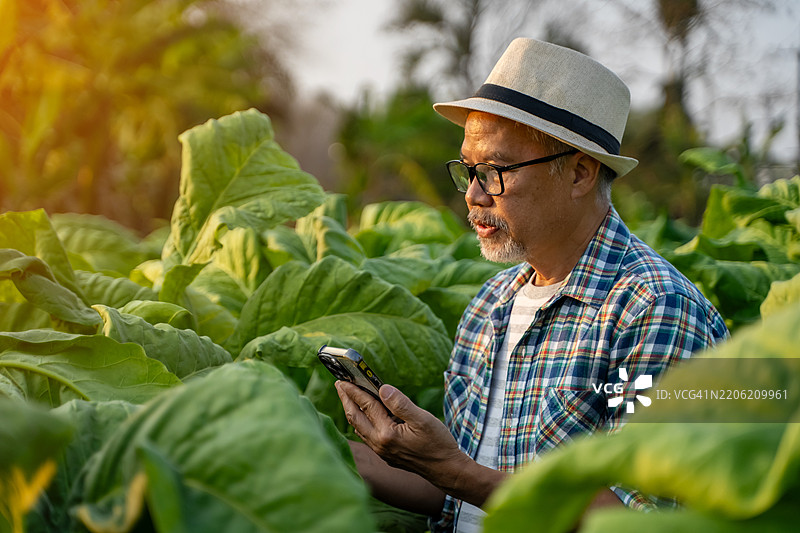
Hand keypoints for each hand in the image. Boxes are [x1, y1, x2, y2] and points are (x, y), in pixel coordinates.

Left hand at [335, 381, 505, 505]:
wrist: (446, 470)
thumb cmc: (438, 444)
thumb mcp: (422, 419)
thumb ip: (400, 403)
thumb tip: (382, 388)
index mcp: (387, 433)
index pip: (366, 406)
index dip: (354, 391)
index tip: (344, 379)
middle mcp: (379, 444)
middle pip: (355, 418)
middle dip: (346, 400)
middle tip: (339, 384)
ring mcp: (381, 451)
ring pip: (359, 428)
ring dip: (352, 411)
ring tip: (347, 397)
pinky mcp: (386, 455)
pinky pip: (367, 436)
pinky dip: (361, 422)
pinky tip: (363, 417)